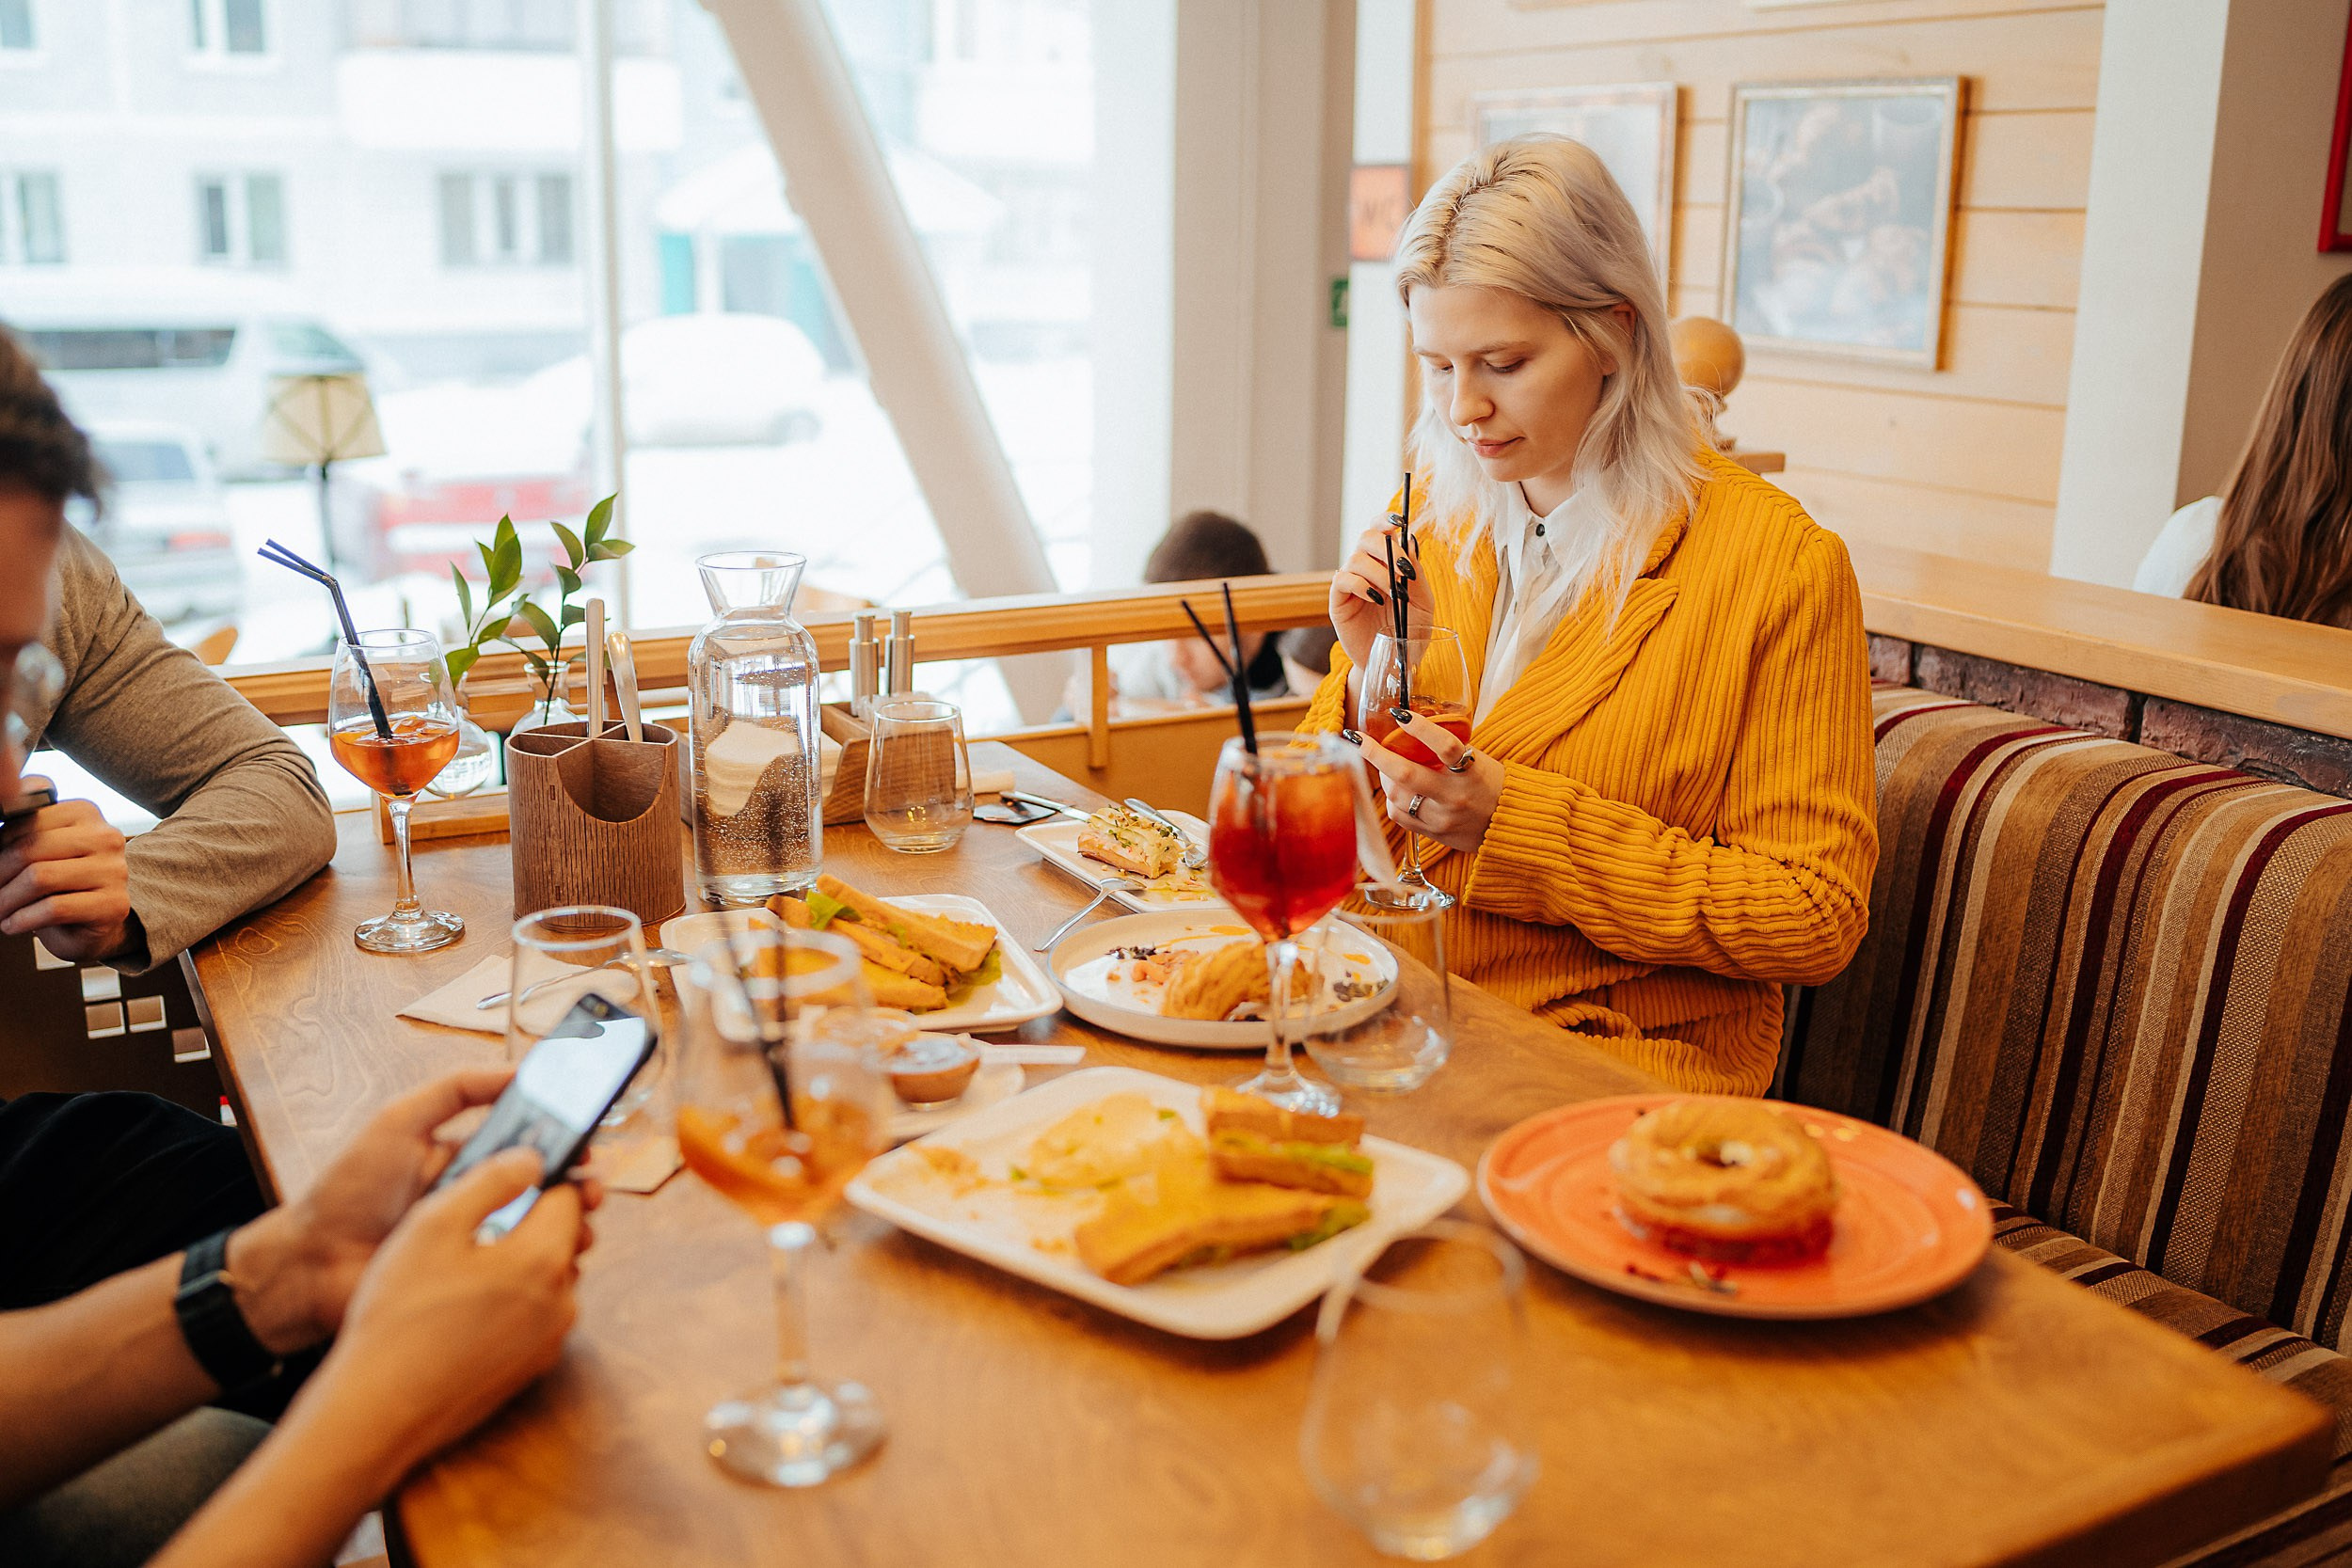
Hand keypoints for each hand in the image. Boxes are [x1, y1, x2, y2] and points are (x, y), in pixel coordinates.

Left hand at [0, 784, 131, 960]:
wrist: (91, 925)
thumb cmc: (59, 886)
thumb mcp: (40, 851)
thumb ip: (22, 835)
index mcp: (85, 813)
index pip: (28, 820)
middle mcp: (105, 837)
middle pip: (31, 848)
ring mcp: (114, 871)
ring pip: (41, 878)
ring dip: (6, 900)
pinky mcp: (114, 904)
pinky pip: (55, 908)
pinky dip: (23, 919)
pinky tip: (12, 924)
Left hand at [226, 1070, 602, 1356]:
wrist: (311, 1265)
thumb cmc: (349, 1190)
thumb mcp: (398, 1122)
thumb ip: (454, 1090)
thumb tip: (519, 1071)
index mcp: (468, 1161)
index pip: (530, 1145)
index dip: (564, 1141)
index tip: (590, 1137)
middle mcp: (481, 1201)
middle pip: (547, 1191)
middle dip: (578, 1187)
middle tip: (594, 1189)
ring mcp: (478, 1245)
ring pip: (543, 1234)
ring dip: (571, 1227)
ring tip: (582, 1227)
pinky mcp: (472, 1284)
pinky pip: (520, 1274)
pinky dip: (546, 1267)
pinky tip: (558, 1261)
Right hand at [292, 1149, 592, 1480]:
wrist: (378, 1409)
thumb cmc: (398, 1314)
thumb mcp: (433, 1224)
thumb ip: (491, 1180)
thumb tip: (534, 1160)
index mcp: (544, 1259)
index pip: (570, 1196)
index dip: (544, 1176)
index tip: (518, 1171)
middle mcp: (562, 1301)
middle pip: (562, 1238)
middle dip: (529, 1221)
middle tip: (478, 1222)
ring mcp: (549, 1340)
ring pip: (546, 1277)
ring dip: (517, 1262)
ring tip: (461, 1267)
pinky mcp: (531, 1369)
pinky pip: (532, 1315)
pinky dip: (509, 1302)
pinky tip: (461, 1307)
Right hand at [1330, 525, 1434, 674]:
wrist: (1396, 663)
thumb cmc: (1410, 632)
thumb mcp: (1422, 601)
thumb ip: (1416, 572)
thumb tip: (1410, 539)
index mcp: (1388, 563)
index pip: (1381, 530)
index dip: (1386, 519)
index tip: (1399, 521)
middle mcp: (1367, 568)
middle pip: (1366, 536)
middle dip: (1386, 548)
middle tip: (1403, 571)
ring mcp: (1351, 584)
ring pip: (1356, 558)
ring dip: (1378, 572)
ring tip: (1393, 594)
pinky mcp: (1339, 602)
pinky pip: (1343, 580)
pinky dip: (1361, 584)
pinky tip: (1375, 599)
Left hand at [1351, 712, 1504, 854]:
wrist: (1508, 826)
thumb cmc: (1492, 786)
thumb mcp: (1478, 761)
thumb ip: (1448, 749)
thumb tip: (1412, 726)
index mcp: (1471, 772)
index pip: (1446, 746)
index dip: (1421, 728)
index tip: (1400, 714)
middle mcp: (1455, 796)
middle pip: (1406, 775)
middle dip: (1376, 755)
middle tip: (1359, 741)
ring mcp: (1442, 818)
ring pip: (1397, 798)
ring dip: (1384, 779)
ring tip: (1385, 767)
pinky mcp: (1434, 834)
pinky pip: (1400, 817)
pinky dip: (1393, 801)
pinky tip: (1395, 792)